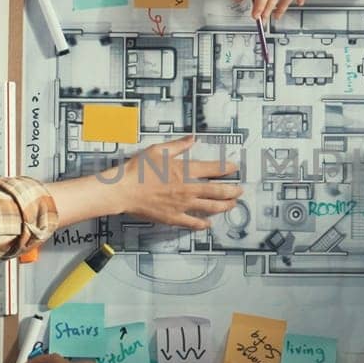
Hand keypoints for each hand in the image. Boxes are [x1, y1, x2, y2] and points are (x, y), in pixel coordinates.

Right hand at [106, 135, 242, 229]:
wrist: (123, 190)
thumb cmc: (138, 169)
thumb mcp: (158, 150)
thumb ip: (178, 145)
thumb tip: (192, 138)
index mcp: (185, 170)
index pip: (213, 169)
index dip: (227, 168)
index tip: (235, 168)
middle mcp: (188, 188)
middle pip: (218, 191)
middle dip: (232, 191)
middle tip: (240, 191)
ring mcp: (182, 205)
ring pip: (210, 207)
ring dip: (224, 206)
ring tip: (232, 205)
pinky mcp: (173, 217)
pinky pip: (193, 222)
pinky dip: (203, 224)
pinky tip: (208, 224)